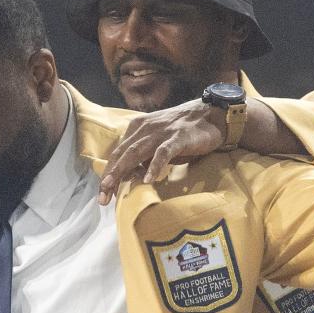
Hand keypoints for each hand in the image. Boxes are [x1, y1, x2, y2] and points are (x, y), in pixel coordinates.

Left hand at [99, 100, 224, 203]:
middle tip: (102, 197)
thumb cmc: (183, 134)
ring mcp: (161, 132)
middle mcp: (145, 128)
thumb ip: (144, 157)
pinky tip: (148, 179)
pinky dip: (154, 166)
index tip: (102, 193)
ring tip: (112, 187)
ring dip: (122, 171)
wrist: (212, 115)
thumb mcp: (158, 145)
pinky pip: (163, 153)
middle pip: (122, 154)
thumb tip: (131, 177)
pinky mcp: (178, 137)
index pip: (118, 153)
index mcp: (138, 128)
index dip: (108, 173)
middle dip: (110, 177)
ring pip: (136, 152)